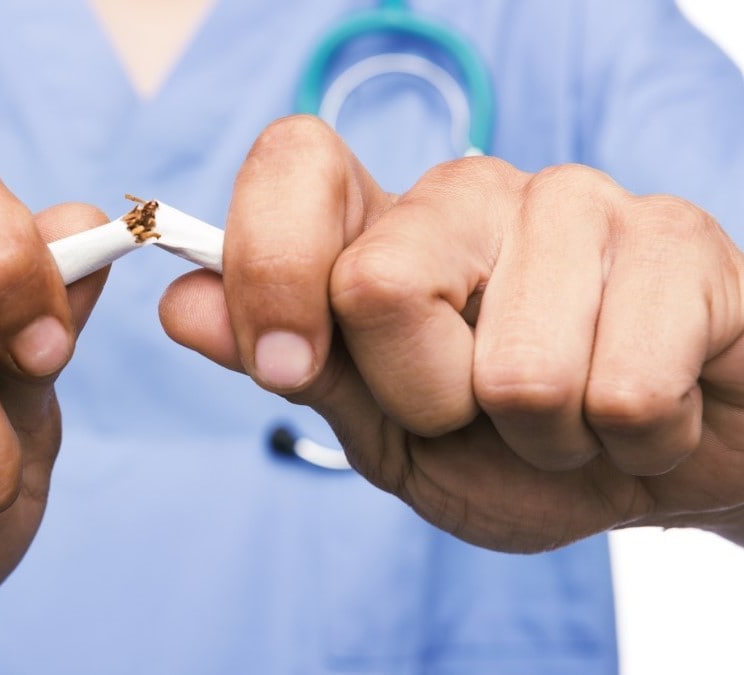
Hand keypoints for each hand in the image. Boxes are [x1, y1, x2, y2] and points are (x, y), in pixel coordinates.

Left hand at [162, 115, 743, 552]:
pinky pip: (623, 392)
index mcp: (386, 227)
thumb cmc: (516, 451)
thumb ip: (294, 365)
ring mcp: (578, 202)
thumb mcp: (385, 430)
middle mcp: (471, 191)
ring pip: (515, 370)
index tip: (284, 363)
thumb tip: (181, 304)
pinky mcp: (678, 242)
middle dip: (424, 399)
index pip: (293, 161)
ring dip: (540, 436)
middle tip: (476, 407)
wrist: (658, 469)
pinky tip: (638, 411)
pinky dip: (627, 442)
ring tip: (569, 411)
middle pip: (376, 282)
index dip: (269, 264)